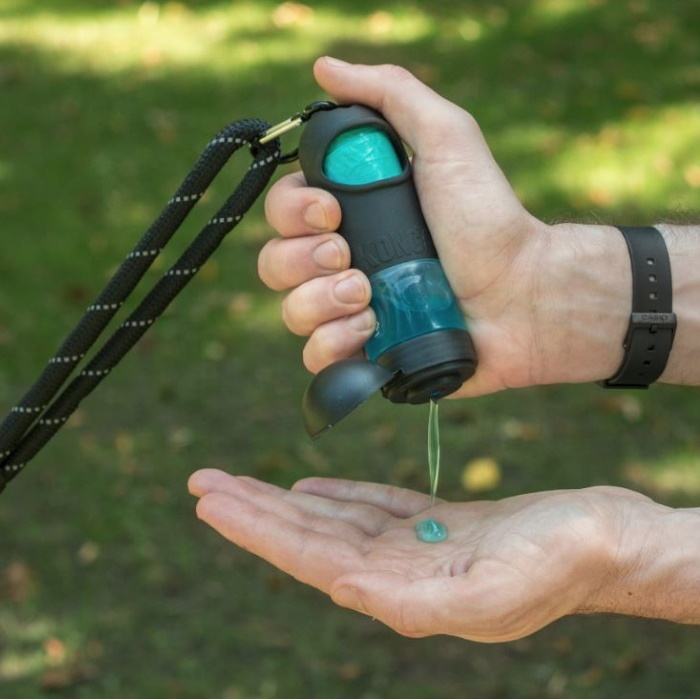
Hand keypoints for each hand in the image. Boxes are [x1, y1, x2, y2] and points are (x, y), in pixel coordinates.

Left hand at [188, 469, 672, 640]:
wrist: (607, 542)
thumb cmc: (562, 564)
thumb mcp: (492, 590)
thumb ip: (415, 601)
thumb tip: (342, 589)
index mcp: (403, 592)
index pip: (311, 558)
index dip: (258, 529)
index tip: (212, 500)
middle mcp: (398, 574)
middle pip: (310, 538)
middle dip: (254, 510)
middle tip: (202, 483)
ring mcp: (416, 549)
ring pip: (334, 520)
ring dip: (285, 500)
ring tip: (240, 482)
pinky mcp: (436, 526)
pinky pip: (372, 509)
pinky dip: (337, 497)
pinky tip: (309, 490)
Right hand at [258, 57, 633, 396]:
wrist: (524, 295)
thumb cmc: (488, 218)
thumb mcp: (447, 138)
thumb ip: (392, 94)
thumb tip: (327, 68)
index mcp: (354, 214)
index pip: (284, 211)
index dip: (293, 211)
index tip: (333, 211)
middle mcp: (345, 263)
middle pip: (274, 263)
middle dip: (304, 259)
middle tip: (351, 257)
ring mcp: (353, 312)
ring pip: (290, 312)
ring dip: (319, 301)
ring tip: (368, 295)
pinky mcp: (366, 355)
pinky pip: (315, 357)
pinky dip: (332, 344)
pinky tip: (370, 331)